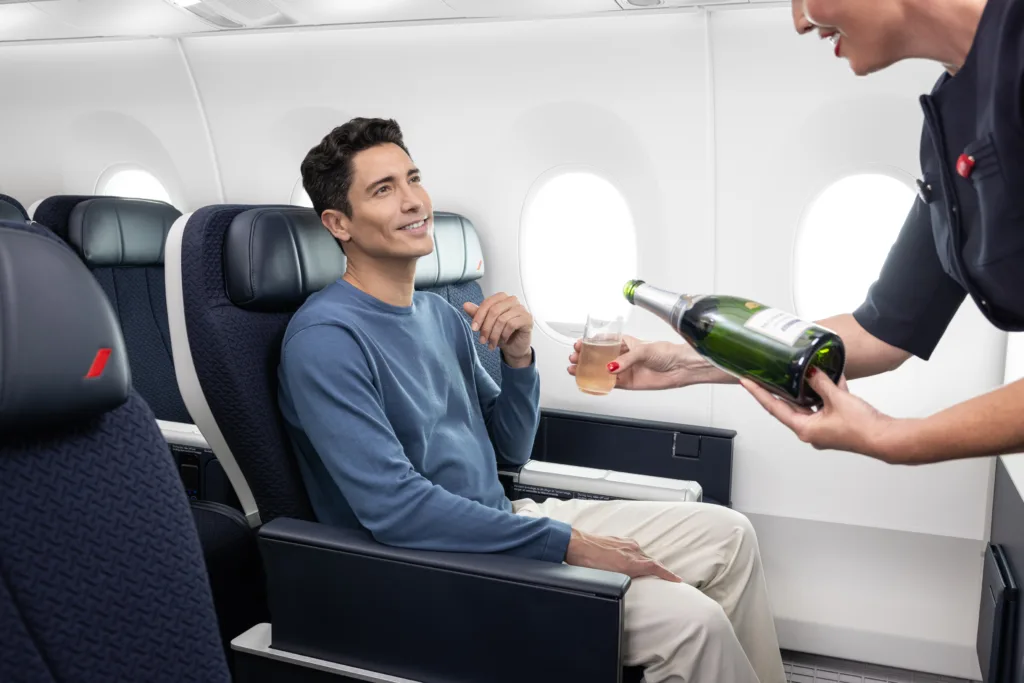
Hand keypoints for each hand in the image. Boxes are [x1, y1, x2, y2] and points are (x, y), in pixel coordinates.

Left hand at [463, 293, 532, 363]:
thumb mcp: (486, 324)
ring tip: (491, 344)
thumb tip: (465, 305)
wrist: (514, 347)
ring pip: (502, 319)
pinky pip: (512, 324)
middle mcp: (512, 300)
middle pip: (494, 311)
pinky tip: (503, 341)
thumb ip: (477, 313)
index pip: (488, 303)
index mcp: (502, 298)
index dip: (479, 315)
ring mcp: (521, 309)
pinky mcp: (527, 318)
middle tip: (482, 340)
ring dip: (494, 334)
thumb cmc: (501, 333)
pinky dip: (504, 335)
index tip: (474, 328)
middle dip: (486, 327)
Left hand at [565, 528, 681, 581]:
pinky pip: (633, 549)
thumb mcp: (607, 577)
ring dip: (646, 562)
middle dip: (659, 570)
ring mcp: (624, 543)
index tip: (677, 579)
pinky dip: (636, 556)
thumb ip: (622, 581)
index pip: (655, 567)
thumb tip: (627, 589)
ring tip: (647, 572)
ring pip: (641, 554)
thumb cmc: (587, 562)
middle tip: (666, 578)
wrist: (574, 544)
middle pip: (650, 561)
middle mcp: (630, 550)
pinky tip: (630, 560)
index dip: (668, 574)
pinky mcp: (618, 540)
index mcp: (630, 561)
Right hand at [567, 335, 719, 390]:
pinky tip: (589, 382)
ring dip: (588, 370)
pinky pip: (609, 384)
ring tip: (575, 370)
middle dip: (585, 356)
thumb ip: (626, 359)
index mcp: (625, 342)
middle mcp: (623, 356)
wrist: (680, 368)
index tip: (579, 344)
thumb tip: (612, 367)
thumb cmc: (666, 353)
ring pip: (601, 370)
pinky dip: (599, 383)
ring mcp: (624, 369)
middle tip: (574, 358)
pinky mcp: (627, 382)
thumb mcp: (644, 350)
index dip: (590, 342)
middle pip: (598, 356)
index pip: (603, 341)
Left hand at [739, 368, 897, 460]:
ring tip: (799, 373)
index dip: (759, 393)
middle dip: (781, 390)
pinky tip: (829, 378)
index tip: (746, 382)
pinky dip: (825, 394)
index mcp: (805, 429)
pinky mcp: (835, 425)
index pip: (774, 408)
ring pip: (809, 405)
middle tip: (766, 375)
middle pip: (790, 406)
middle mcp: (811, 432)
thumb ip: (820, 383)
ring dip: (807, 390)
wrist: (886, 438)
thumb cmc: (862, 427)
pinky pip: (825, 406)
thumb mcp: (837, 398)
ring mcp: (823, 429)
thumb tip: (809, 372)